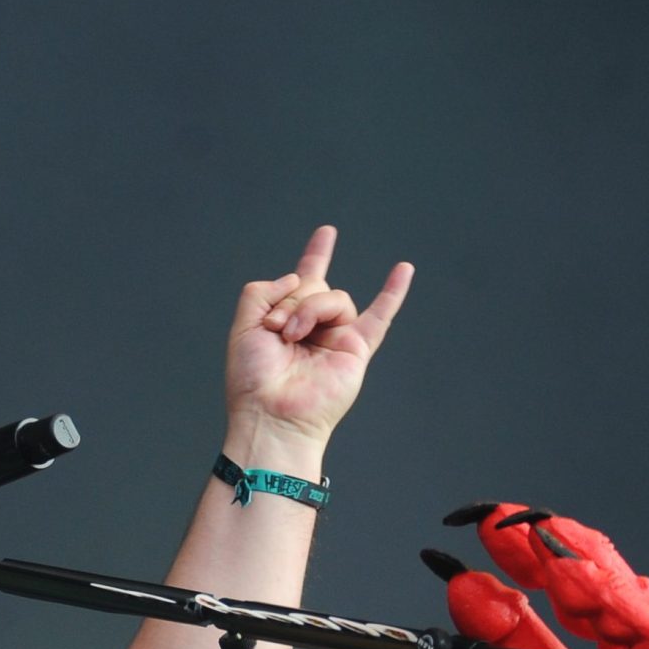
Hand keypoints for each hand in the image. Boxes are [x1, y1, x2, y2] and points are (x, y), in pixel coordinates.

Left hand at [225, 225, 412, 447]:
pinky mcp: (356, 349)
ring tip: (292, 337)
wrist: (272, 414)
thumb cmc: (253, 380)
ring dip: (308, 310)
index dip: (315, 256)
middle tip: (276, 330)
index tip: (327, 234)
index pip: (303, 281)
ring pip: (333, 297)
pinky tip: (404, 269)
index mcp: (287, 320)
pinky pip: (380, 316)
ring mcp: (337, 337)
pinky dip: (393, 293)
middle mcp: (314, 326)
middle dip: (290, 302)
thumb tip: (297, 277)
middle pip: (312, 286)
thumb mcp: (244, 325)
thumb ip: (262, 291)